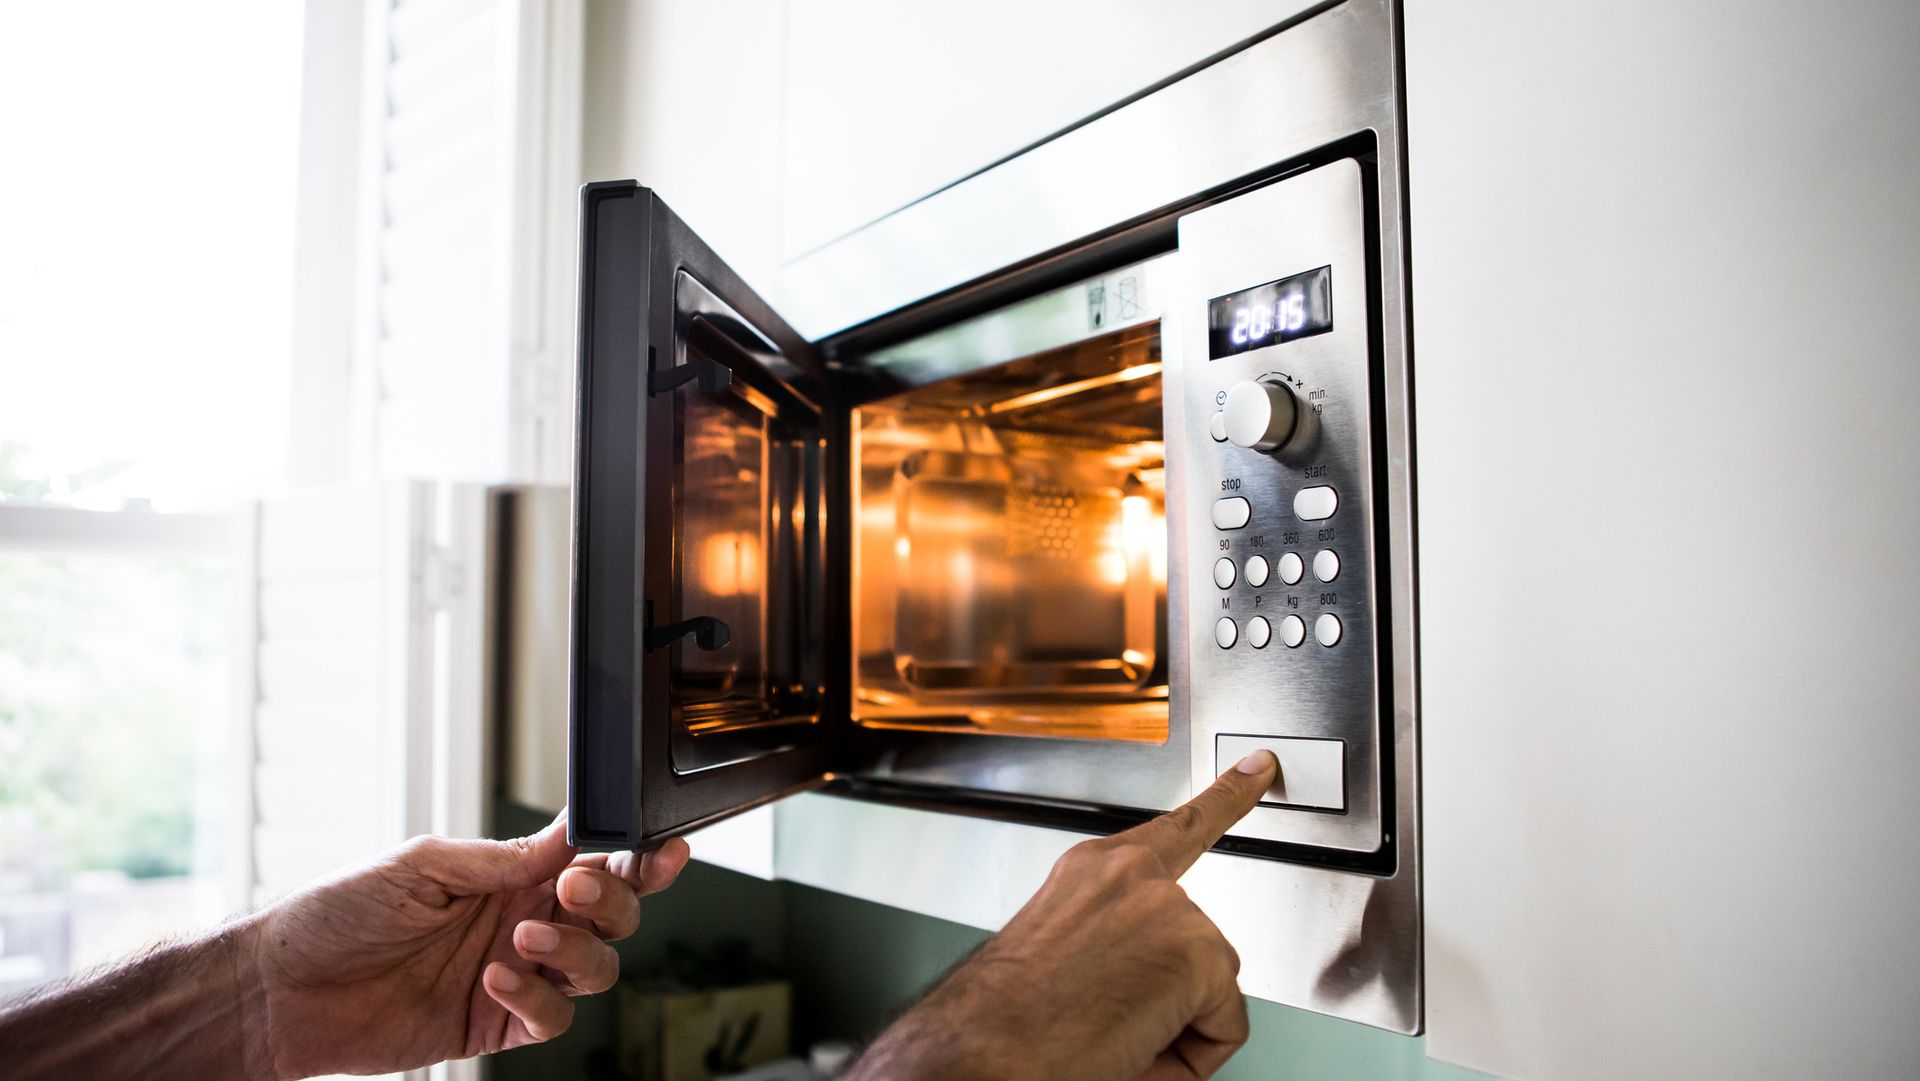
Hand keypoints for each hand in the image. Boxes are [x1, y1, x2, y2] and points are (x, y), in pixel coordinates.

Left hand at [246, 814, 689, 1077]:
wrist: (282, 989)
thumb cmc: (338, 913)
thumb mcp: (423, 863)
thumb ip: (503, 857)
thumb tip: (569, 839)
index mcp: (511, 874)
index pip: (594, 861)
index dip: (637, 857)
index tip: (660, 850)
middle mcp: (523, 921)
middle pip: (613, 914)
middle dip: (613, 901)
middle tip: (574, 889)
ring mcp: (515, 975)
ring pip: (596, 968)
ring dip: (574, 950)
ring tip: (523, 939)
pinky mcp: (496, 1023)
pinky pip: (551, 1017)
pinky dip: (536, 998)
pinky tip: (494, 980)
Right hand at [848, 750, 1277, 1080]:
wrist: (984, 1050)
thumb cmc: (1007, 1019)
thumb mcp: (1059, 955)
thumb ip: (1116, 939)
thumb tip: (1152, 984)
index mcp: (1093, 870)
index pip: (1177, 827)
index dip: (1227, 796)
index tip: (1257, 767)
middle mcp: (1132, 875)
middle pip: (1197, 944)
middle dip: (1170, 994)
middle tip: (1105, 1020)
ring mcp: (1169, 908)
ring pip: (1209, 990)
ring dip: (1171, 1027)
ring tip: (1105, 1035)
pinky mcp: (1199, 952)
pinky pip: (1224, 1026)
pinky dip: (1188, 1057)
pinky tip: (1134, 1045)